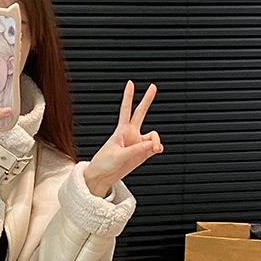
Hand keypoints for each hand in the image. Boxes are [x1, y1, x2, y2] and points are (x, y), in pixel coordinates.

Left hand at [84, 79, 163, 195]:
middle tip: (153, 86)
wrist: (102, 176)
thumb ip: (138, 150)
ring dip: (156, 141)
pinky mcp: (142, 154)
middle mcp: (131, 134)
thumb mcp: (120, 155)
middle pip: (140, 113)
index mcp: (121, 131)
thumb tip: (154, 146)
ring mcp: (137, 143)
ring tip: (155, 149)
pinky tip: (157, 151)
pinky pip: (155, 147)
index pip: (126, 109)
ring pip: (153, 135)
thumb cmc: (104, 163)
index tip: (130, 83)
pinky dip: (158, 148)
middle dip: (147, 100)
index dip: (128, 96)